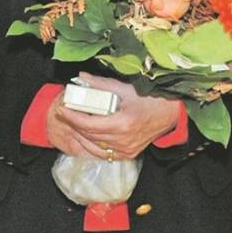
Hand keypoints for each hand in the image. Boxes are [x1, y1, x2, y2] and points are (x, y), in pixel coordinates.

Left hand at [56, 73, 181, 159]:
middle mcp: (124, 140)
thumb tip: (81, 78)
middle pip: (89, 136)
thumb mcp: (126, 88)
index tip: (61, 109)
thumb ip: (102, 84)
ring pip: (94, 147)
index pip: (89, 124)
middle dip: (73, 125)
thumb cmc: (150, 98)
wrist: (170, 113)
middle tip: (63, 113)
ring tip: (71, 124)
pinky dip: (91, 146)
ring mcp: (127, 150)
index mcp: (123, 123)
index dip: (72, 118)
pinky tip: (85, 137)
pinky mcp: (129, 154)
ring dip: (80, 136)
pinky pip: (104, 154)